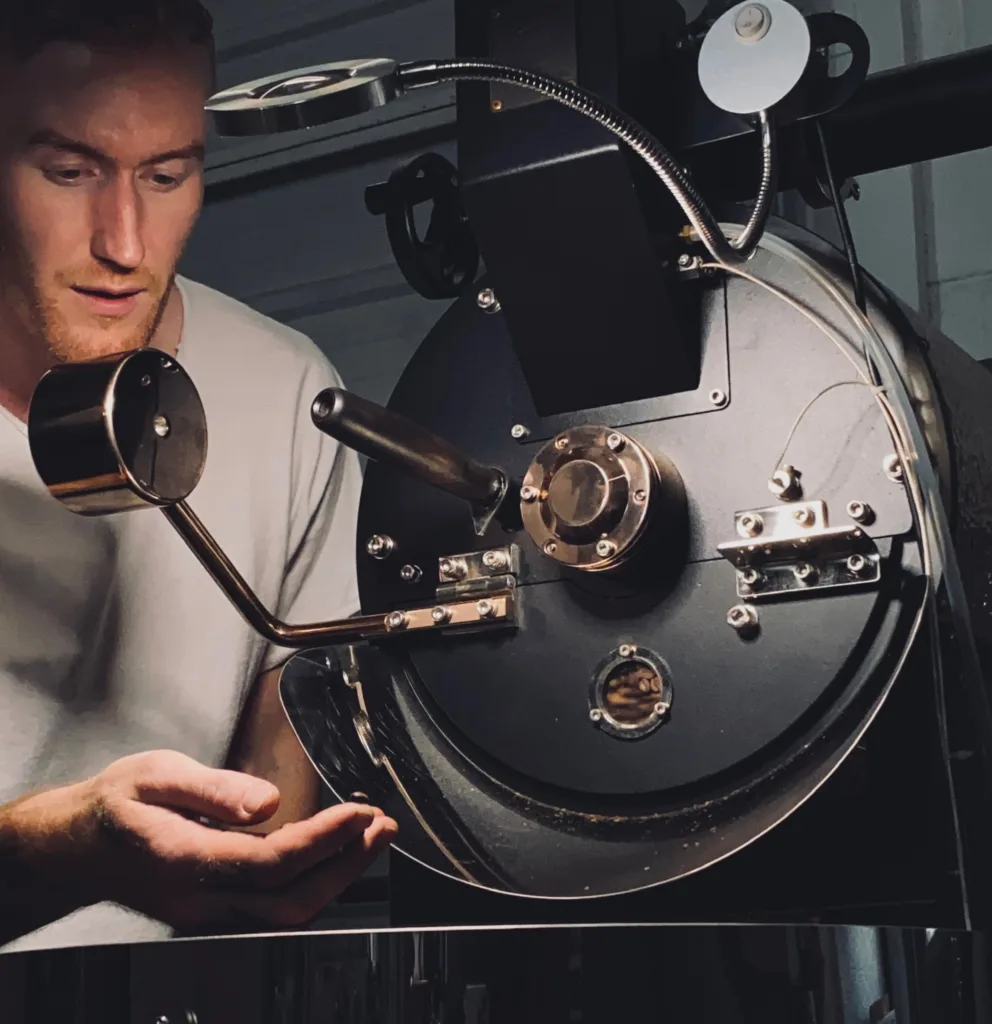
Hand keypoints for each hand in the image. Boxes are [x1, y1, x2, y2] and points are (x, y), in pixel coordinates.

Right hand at [5, 749, 396, 932]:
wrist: (73, 847)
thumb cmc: (112, 806)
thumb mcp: (154, 775)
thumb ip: (213, 789)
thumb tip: (269, 802)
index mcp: (184, 860)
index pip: (270, 863)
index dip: (323, 841)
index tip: (359, 812)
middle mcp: (200, 899)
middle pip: (290, 902)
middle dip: (346, 866)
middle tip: (382, 826)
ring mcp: (207, 913)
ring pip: (286, 913)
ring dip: (337, 876)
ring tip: (372, 835)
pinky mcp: (214, 911)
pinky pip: (274, 908)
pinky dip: (313, 881)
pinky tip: (334, 851)